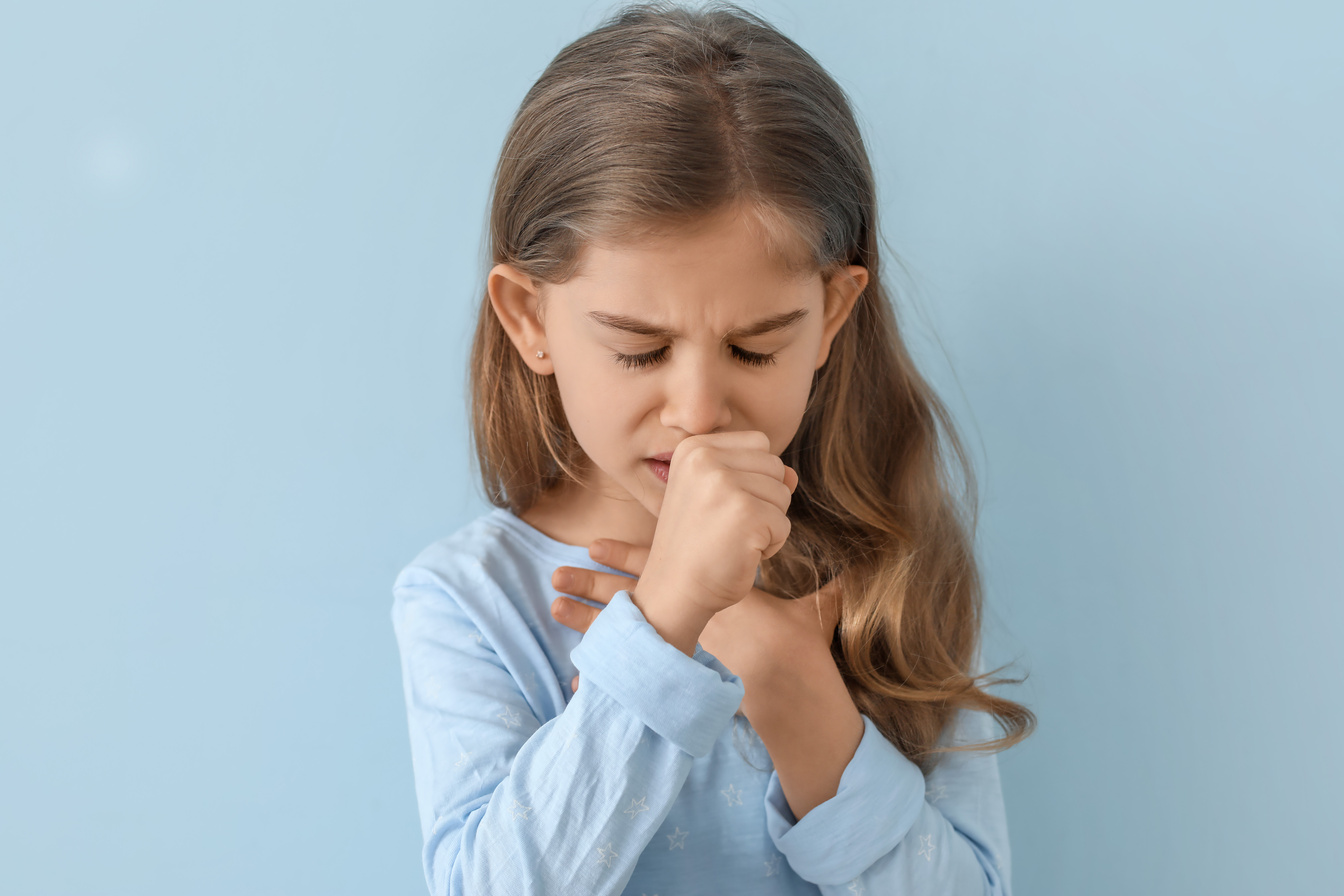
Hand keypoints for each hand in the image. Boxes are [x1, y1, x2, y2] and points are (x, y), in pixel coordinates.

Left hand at [550, 539, 841, 698]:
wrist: (788, 695)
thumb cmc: (798, 650)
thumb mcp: (811, 613)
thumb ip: (828, 590)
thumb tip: (856, 570)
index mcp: (711, 590)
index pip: (659, 565)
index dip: (625, 552)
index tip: (592, 541)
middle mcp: (687, 614)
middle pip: (630, 596)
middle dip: (592, 586)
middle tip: (554, 577)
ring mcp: (680, 643)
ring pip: (623, 628)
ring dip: (586, 622)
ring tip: (552, 609)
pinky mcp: (681, 669)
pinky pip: (632, 666)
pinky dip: (604, 666)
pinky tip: (574, 679)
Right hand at [637, 431, 798, 619]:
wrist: (673, 590)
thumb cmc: (697, 545)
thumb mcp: (718, 498)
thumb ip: (754, 476)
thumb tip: (792, 474)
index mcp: (693, 448)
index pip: (759, 443)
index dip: (753, 479)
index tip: (719, 506)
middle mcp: (705, 459)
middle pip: (775, 467)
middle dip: (764, 501)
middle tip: (726, 527)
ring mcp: (724, 485)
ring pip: (783, 495)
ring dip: (768, 524)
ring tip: (732, 540)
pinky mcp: (746, 513)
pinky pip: (784, 525)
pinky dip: (770, 547)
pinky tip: (738, 554)